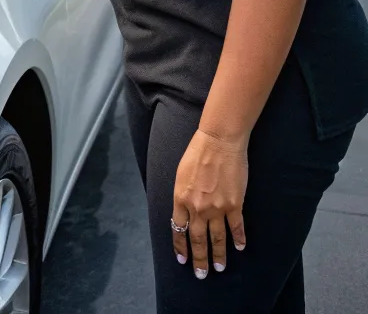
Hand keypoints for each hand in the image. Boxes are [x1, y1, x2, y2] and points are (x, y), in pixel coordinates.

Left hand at [171, 128, 248, 277]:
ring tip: (218, 268)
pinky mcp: (234, 205)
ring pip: (217, 239)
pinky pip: (236, 228)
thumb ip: (182, 196)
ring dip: (218, 256)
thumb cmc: (196, 153)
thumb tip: (184, 213)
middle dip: (199, 259)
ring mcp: (217, 208)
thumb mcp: (180, 175)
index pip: (178, 229)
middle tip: (201, 275)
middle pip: (198, 240)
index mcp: (180, 198)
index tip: (182, 259)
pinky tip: (239, 248)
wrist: (218, 142)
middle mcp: (197, 207)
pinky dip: (238, 240)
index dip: (180, 246)